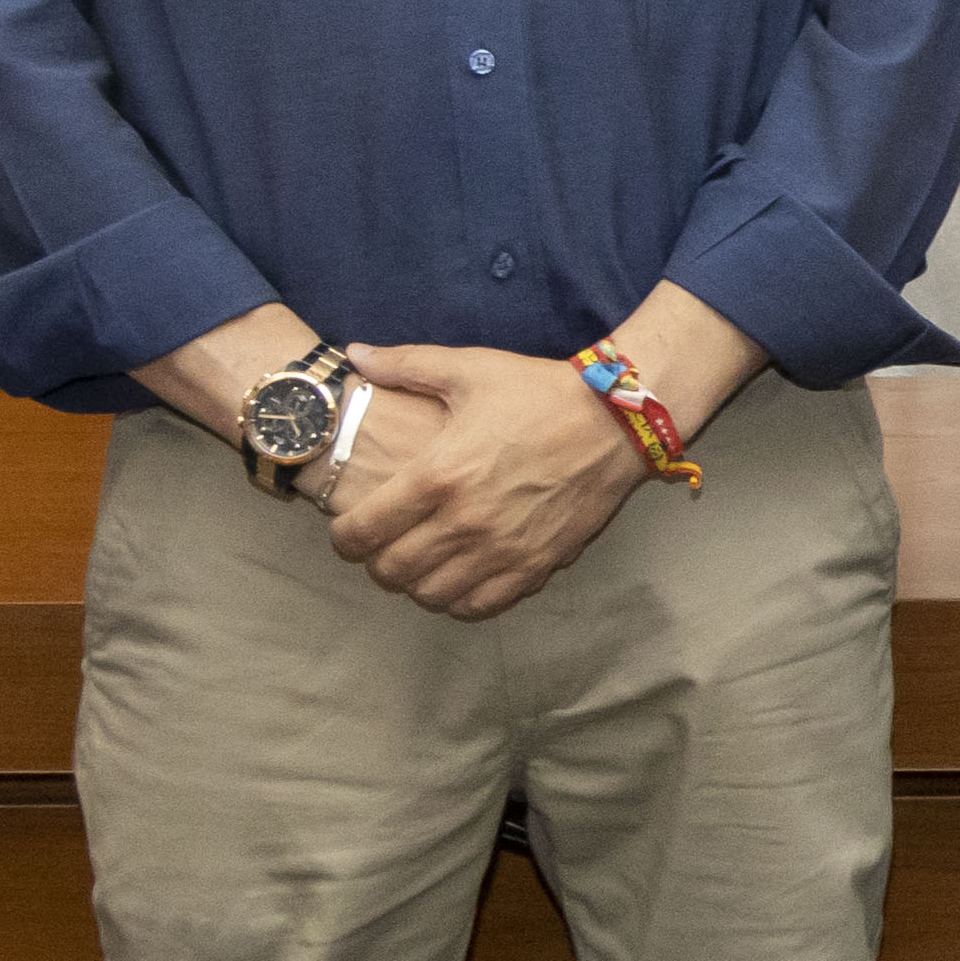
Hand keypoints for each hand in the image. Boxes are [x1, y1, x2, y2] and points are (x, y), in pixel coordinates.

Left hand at [324, 342, 651, 620]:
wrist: (617, 419)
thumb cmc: (539, 391)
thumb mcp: (469, 369)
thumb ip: (404, 365)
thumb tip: (353, 354)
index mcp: (438, 474)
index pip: (363, 531)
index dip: (343, 538)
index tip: (347, 529)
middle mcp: (465, 521)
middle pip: (391, 571)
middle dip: (375, 562)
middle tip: (382, 545)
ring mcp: (502, 550)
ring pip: (431, 596)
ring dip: (416, 584)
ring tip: (420, 562)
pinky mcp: (535, 566)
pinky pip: (480, 606)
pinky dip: (459, 599)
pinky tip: (459, 576)